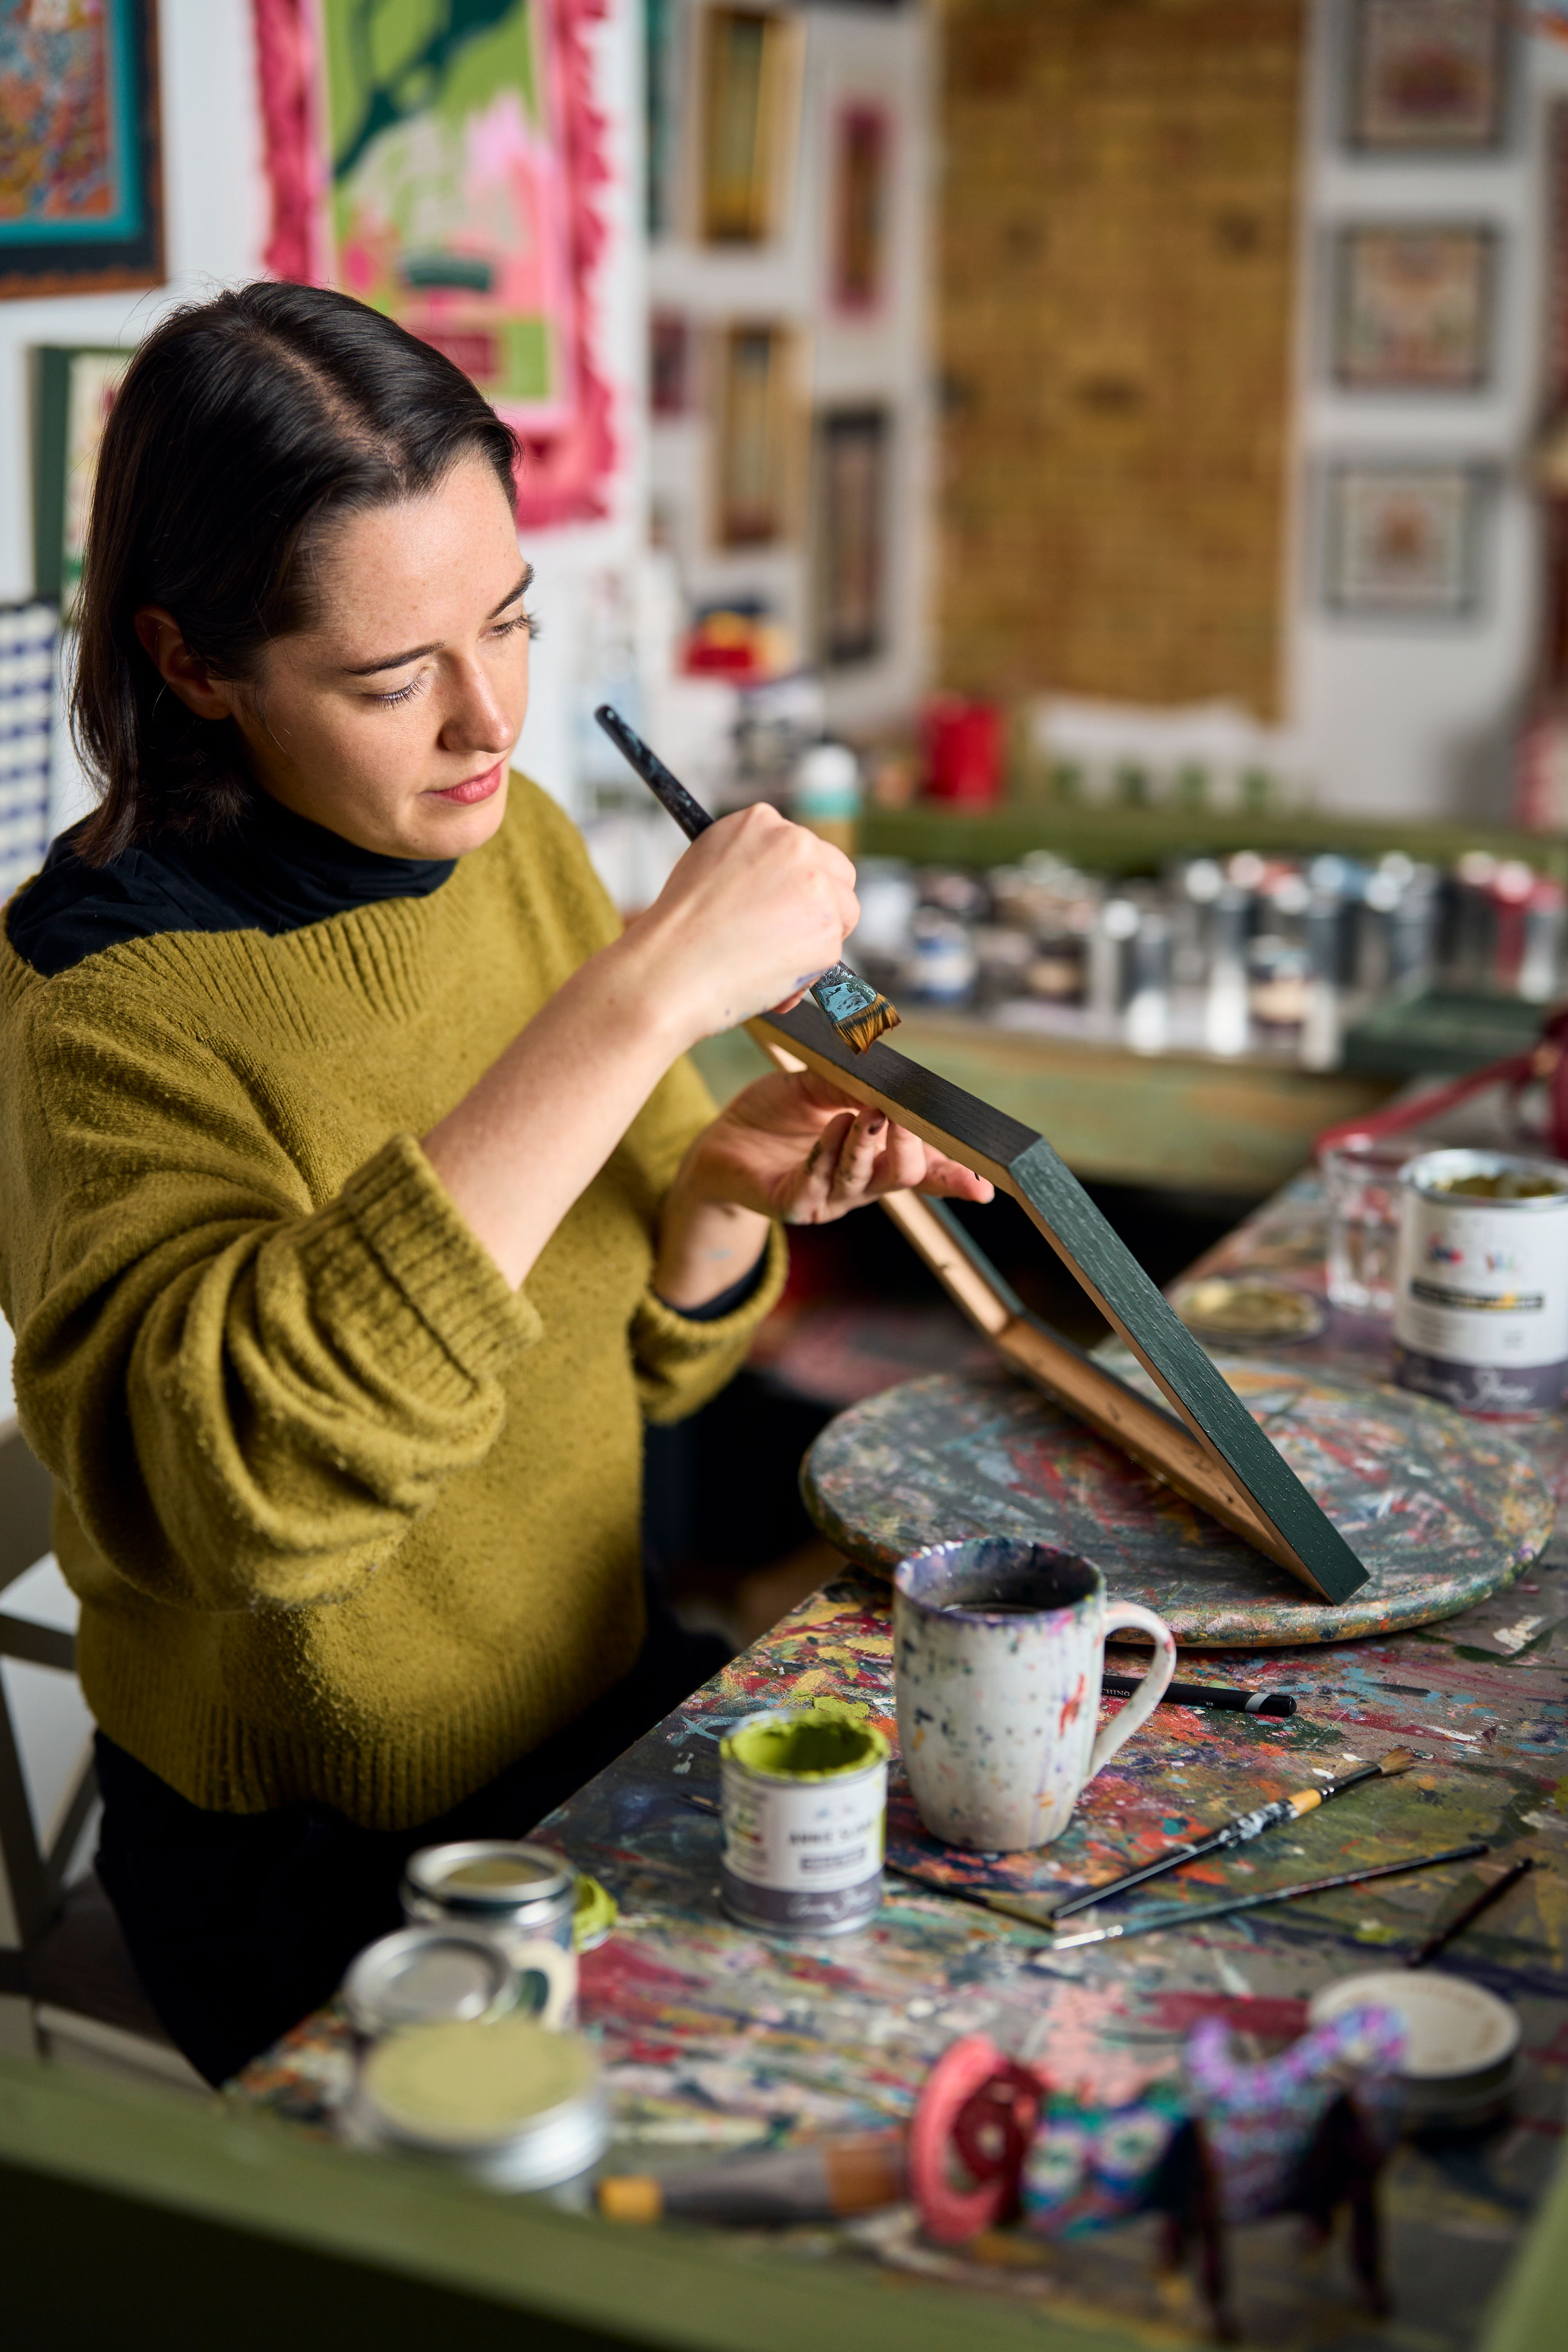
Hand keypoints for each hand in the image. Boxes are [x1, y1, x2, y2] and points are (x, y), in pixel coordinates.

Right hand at [622, 805, 859, 1047]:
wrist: (669, 971)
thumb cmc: (678, 929)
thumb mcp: (707, 866)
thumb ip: (750, 862)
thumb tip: (778, 883)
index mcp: (761, 822)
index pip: (804, 846)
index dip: (798, 879)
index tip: (785, 902)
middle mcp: (795, 844)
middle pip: (838, 873)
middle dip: (822, 905)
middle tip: (790, 934)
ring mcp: (816, 888)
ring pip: (843, 914)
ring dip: (817, 939)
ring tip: (770, 962)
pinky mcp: (827, 933)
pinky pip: (832, 954)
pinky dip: (808, 973)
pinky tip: (770, 981)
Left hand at [675, 1071, 995, 1232]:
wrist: (722, 1140)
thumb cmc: (777, 1114)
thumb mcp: (819, 1086)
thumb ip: (853, 1082)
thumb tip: (887, 1071)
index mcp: (878, 1157)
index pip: (927, 1170)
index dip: (957, 1177)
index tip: (986, 1182)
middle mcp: (862, 1184)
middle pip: (906, 1175)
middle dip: (911, 1144)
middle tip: (901, 1112)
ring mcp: (830, 1199)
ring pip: (865, 1180)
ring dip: (867, 1145)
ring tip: (864, 1113)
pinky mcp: (795, 1205)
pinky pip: (819, 1184)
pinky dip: (828, 1154)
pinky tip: (830, 1127)